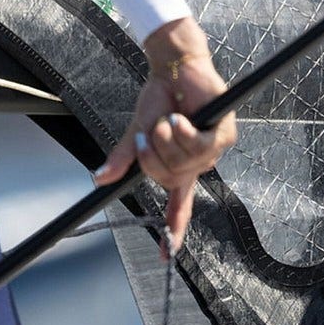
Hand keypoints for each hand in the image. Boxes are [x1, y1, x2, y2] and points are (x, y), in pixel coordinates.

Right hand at [94, 17, 237, 251]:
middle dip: (154, 156)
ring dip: (169, 139)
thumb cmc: (160, 98)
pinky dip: (186, 132)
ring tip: (169, 118)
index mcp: (179, 166)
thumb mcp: (138, 132)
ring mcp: (213, 149)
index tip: (167, 255)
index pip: (179, 204)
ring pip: (186, 165)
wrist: (174, 69)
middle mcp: (198, 162)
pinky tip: (182, 117)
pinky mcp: (224, 133)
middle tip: (151, 130)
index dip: (173, 229)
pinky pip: (201, 146)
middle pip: (171, 180)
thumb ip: (125, 158)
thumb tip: (98, 180)